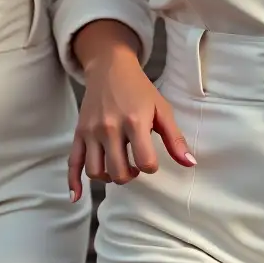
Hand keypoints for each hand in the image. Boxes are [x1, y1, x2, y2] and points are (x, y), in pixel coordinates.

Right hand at [67, 47, 194, 201]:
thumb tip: (190, 164)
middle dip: (130, 176)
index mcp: (134, 121)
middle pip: (118, 172)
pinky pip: (73, 162)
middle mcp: (110, 127)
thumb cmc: (139, 89)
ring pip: (96, 171)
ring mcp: (92, 130)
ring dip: (109, 177)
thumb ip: (175, 138)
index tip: (150, 159)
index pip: (145, 162)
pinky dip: (73, 182)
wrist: (110, 66)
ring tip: (118, 166)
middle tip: (135, 165)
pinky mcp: (79, 132)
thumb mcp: (162, 109)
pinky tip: (76, 196)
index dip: (151, 167)